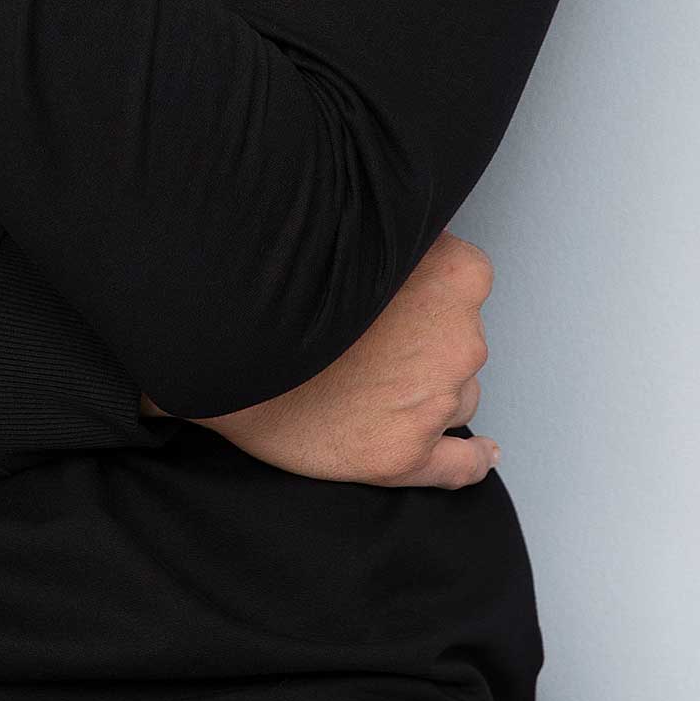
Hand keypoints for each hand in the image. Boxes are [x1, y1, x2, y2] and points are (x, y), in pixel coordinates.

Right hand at [140, 229, 501, 489]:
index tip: (392, 298)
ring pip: (455, 398)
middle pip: (460, 345)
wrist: (219, 347)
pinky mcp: (404, 455)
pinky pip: (463, 463)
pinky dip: (473, 458)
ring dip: (424, 395)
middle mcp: (458, 339)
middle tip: (361, 345)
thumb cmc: (275, 290)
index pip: (465, 281)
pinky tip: (480, 453)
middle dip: (423, 346)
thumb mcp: (349, 236)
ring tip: (359, 387)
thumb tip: (417, 246)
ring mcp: (434, 401)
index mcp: (452, 276)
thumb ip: (395, 241)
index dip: (426, 291)